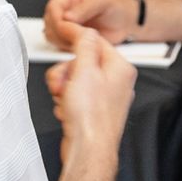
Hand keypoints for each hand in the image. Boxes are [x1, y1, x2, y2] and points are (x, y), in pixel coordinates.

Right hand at [43, 0, 137, 46]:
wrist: (129, 22)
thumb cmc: (118, 6)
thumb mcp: (103, 1)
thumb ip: (85, 8)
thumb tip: (67, 16)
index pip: (54, 6)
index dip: (56, 20)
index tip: (65, 29)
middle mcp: (66, 8)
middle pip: (49, 22)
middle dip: (60, 32)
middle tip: (75, 38)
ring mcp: (67, 24)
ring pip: (52, 34)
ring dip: (62, 41)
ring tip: (79, 42)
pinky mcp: (71, 37)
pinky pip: (60, 44)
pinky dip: (66, 47)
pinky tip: (78, 47)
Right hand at [46, 31, 135, 167]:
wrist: (88, 151)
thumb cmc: (91, 117)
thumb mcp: (85, 70)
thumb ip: (85, 45)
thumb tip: (85, 31)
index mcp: (120, 68)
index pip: (95, 41)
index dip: (75, 36)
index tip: (62, 30)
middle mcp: (117, 82)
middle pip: (82, 62)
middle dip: (66, 73)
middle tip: (61, 84)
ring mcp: (106, 99)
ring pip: (75, 80)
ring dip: (64, 89)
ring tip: (65, 101)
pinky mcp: (94, 112)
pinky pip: (75, 97)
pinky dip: (66, 103)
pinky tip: (67, 112)